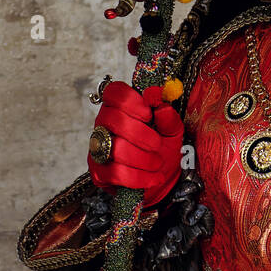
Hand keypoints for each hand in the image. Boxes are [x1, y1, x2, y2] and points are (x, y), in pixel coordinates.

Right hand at [87, 81, 182, 206]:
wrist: (160, 177)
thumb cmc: (163, 147)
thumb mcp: (172, 131)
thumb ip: (168, 117)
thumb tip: (160, 104)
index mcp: (121, 107)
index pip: (114, 92)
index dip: (131, 101)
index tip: (149, 114)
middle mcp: (104, 125)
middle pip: (114, 119)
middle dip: (142, 134)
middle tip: (157, 144)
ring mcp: (98, 148)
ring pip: (116, 148)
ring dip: (144, 158)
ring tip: (157, 163)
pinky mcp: (98, 172)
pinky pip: (116, 173)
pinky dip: (140, 177)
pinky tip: (153, 178)